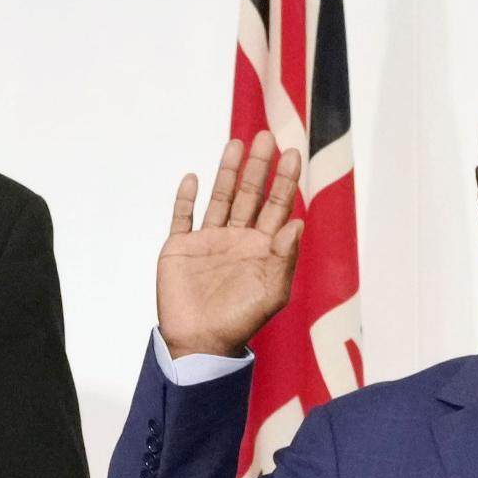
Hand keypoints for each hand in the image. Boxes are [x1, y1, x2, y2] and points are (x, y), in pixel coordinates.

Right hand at [157, 132, 306, 360]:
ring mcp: (208, 241)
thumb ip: (284, 257)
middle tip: (267, 136)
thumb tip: (298, 223)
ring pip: (220, 197)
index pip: (276, 206)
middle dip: (259, 167)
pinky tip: (193, 178)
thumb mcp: (272, 292)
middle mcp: (237, 239)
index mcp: (262, 248)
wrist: (200, 341)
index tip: (292, 153)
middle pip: (250, 194)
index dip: (284, 181)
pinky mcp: (180, 247)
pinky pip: (183, 216)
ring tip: (236, 144)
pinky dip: (186, 197)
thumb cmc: (240, 321)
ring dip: (228, 172)